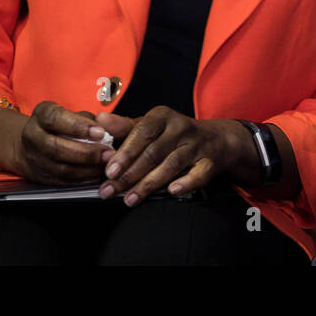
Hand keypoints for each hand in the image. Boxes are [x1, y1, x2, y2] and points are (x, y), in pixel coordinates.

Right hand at [13, 100, 113, 184]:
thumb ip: (87, 118)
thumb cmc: (58, 125)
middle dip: (86, 152)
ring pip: (60, 168)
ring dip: (87, 168)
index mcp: (41, 115)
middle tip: (109, 153)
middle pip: (56, 148)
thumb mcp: (70, 113)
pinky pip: (62, 181)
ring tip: (105, 164)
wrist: (30, 144)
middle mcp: (33, 136)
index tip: (100, 132)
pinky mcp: (39, 176)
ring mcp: (34, 158)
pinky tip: (96, 174)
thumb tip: (105, 126)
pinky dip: (82, 179)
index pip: (55, 119)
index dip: (78, 126)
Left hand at [95, 109, 253, 205]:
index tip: (109, 171)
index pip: (142, 132)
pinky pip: (200, 173)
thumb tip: (99, 119)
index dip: (125, 152)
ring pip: (172, 164)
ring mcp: (197, 144)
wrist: (216, 139)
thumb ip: (124, 126)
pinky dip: (187, 182)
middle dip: (130, 174)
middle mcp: (181, 127)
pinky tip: (172, 191)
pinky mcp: (210, 161)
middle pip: (154, 152)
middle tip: (110, 191)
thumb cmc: (173, 134)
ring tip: (130, 199)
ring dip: (149, 183)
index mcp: (163, 116)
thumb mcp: (149, 126)